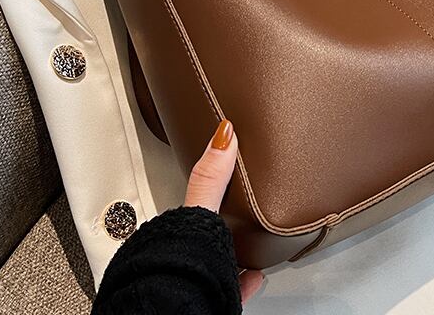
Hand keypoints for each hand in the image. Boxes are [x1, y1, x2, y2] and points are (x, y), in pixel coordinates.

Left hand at [185, 119, 264, 303]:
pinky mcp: (215, 296)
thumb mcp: (201, 212)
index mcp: (179, 227)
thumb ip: (210, 177)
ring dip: (233, 246)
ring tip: (248, 237)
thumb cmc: (181, 267)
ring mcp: (199, 274)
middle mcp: (184, 251)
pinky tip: (254, 274)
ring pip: (217, 255)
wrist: (180, 311)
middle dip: (222, 217)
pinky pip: (234, 284)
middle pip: (204, 228)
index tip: (221, 167)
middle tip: (237, 204)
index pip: (192, 198)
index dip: (206, 183)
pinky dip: (245, 277)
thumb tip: (223, 137)